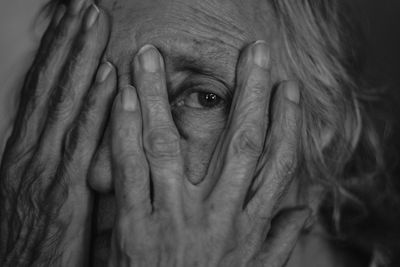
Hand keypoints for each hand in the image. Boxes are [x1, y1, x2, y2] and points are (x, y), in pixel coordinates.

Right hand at [0, 1, 112, 264]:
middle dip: (67, 42)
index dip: (55, 52)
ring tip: (95, 23)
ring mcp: (44, 167)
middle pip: (51, 84)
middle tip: (84, 7)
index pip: (41, 88)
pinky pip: (82, 139)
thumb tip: (70, 127)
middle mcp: (30, 149)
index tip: (70, 22)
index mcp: (23, 147)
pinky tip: (109, 77)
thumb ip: (52, 156)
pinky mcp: (64, 190)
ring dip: (81, 58)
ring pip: (65, 101)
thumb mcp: (34, 186)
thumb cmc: (33, 232)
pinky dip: (96, 105)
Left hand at [108, 42, 308, 265]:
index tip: (289, 88)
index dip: (288, 124)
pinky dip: (125, 131)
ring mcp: (174, 220)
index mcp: (248, 228)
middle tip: (255, 52)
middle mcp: (218, 217)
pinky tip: (122, 96)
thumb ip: (280, 243)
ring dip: (160, 96)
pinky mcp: (134, 229)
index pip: (278, 165)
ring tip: (153, 57)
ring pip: (172, 144)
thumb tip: (306, 213)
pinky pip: (129, 171)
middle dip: (252, 94)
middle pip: (241, 144)